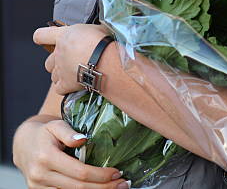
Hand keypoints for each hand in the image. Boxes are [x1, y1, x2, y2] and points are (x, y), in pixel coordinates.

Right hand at [14, 117, 128, 188]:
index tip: (117, 172)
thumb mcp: (55, 125)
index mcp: (47, 157)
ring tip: (115, 188)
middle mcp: (41, 175)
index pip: (79, 172)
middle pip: (78, 188)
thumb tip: (83, 139)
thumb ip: (68, 132)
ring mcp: (39, 187)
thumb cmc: (44, 132)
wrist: (22, 143)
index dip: (100, 175)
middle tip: (123, 184)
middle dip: (103, 188)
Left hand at [33, 24, 109, 93]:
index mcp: (63, 36)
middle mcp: (58, 52)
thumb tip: (93, 31)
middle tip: (71, 61)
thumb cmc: (104, 43)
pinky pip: (59, 88)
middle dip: (57, 62)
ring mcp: (60, 69)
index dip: (41, 38)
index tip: (44, 40)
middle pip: (48, 61)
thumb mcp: (96, 28)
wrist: (107, 61)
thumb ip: (86, 32)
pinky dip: (65, 87)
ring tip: (76, 73)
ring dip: (62, 75)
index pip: (41, 35)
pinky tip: (75, 84)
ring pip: (53, 75)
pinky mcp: (65, 84)